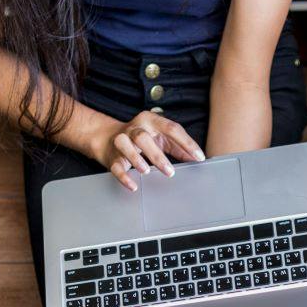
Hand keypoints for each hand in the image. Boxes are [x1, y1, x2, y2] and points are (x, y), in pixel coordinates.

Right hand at [87, 111, 203, 191]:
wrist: (108, 138)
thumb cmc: (142, 139)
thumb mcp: (161, 138)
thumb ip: (178, 147)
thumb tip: (197, 158)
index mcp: (150, 121)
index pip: (171, 128)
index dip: (186, 142)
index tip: (199, 157)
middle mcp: (135, 129)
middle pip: (143, 137)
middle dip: (157, 155)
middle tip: (170, 172)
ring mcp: (121, 141)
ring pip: (125, 146)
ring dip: (136, 159)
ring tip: (146, 172)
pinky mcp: (112, 157)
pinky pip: (116, 166)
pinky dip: (124, 176)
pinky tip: (133, 186)